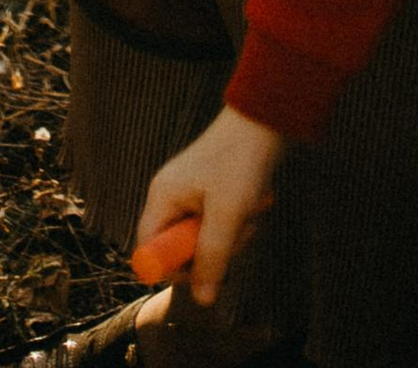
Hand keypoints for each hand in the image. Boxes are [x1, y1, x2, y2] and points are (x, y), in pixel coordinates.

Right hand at [135, 107, 282, 308]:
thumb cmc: (241, 161)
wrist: (267, 117)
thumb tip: (202, 301)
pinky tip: (256, 201)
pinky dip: (240, 220)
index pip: (150, 249)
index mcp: (163, 196)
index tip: (203, 268)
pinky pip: (221, 224)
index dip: (173, 267)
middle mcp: (172, 195)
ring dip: (234, 234)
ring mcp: (193, 193)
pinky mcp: (214, 191)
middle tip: (237, 231)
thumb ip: (212, 258)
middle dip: (214, 249)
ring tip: (251, 210)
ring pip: (207, 238)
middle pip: (182, 248)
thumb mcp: (227, 215)